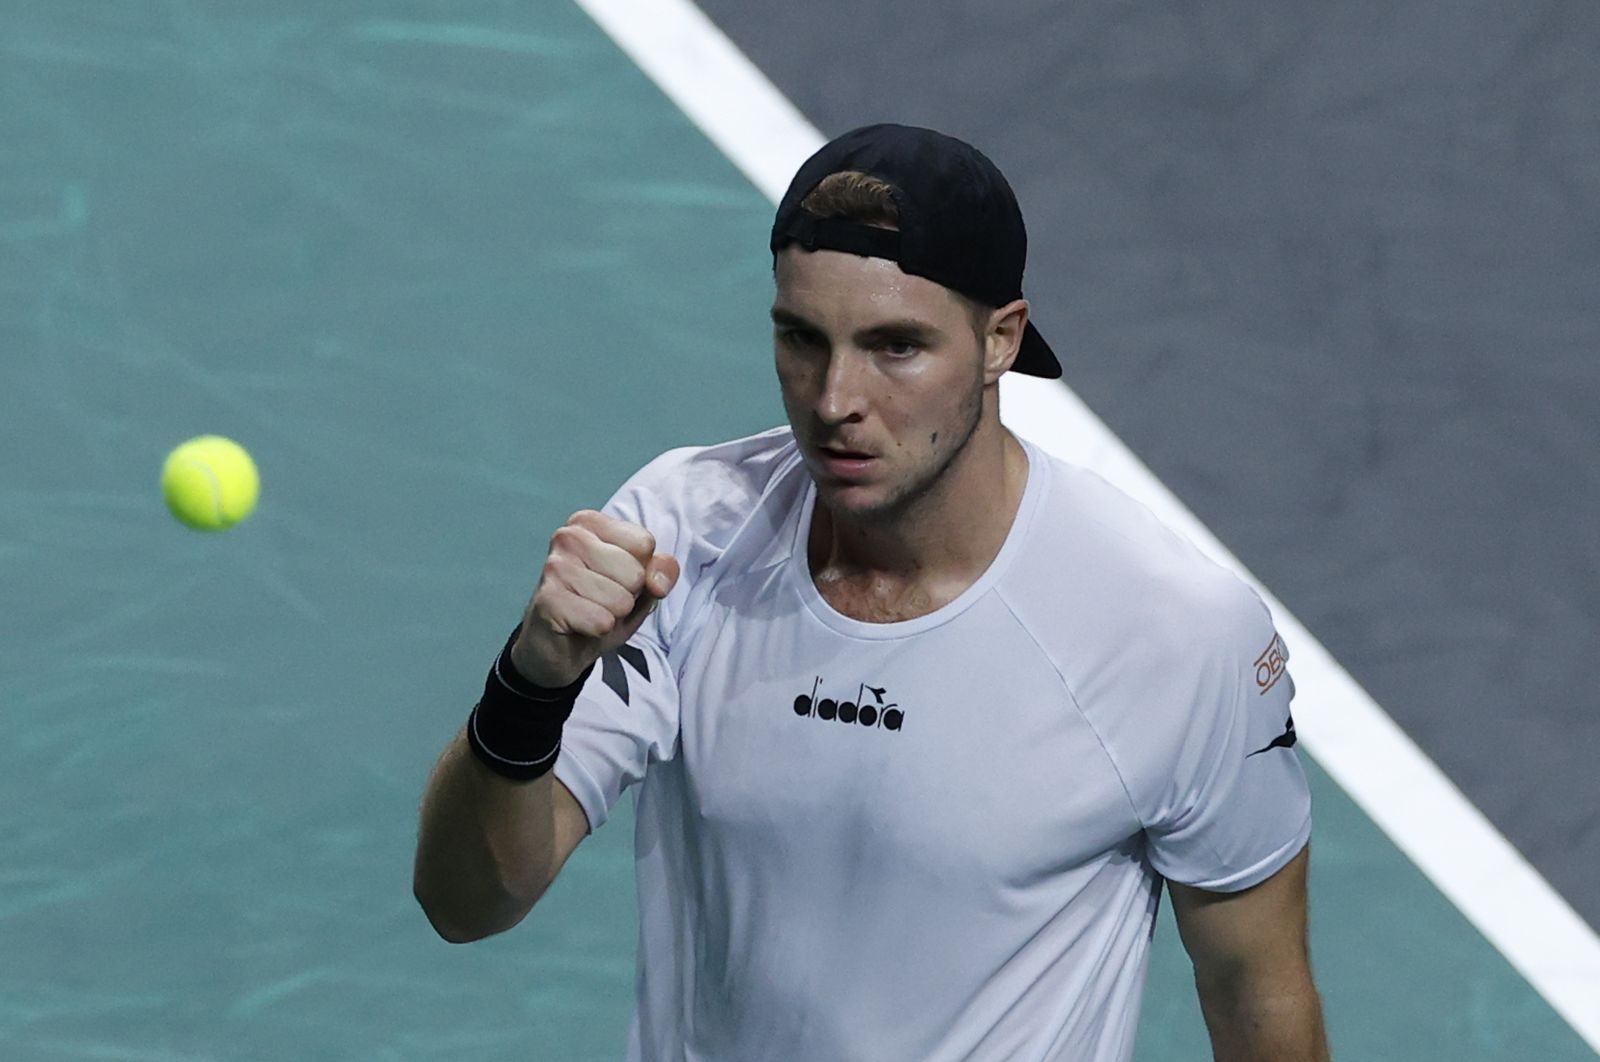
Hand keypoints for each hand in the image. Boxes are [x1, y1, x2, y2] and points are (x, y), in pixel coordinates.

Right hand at [510, 510, 680, 687]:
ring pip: (620, 600)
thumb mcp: (641, 586)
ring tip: (589, 611)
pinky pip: (601, 621)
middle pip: (635, 573)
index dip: (642, 572)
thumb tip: (658, 581)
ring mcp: (554, 567)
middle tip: (601, 600)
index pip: (645, 544)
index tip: (616, 580)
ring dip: (612, 615)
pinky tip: (578, 625)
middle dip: (627, 596)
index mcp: (590, 523)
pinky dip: (598, 630)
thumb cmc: (600, 606)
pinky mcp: (548, 599)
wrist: (561, 646)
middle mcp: (568, 536)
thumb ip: (661, 572)